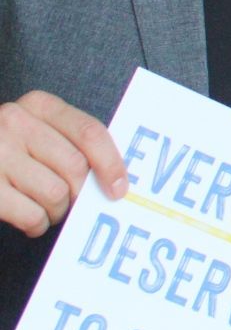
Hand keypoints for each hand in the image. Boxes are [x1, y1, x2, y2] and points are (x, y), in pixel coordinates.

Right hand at [0, 91, 127, 235]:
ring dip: (58, 211)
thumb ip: (72, 142)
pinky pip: (31, 215)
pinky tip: (31, 221)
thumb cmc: (12, 150)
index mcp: (38, 105)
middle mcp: (15, 122)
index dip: (111, 164)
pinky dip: (38, 225)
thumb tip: (117, 180)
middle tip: (73, 202)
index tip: (119, 190)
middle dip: (81, 193)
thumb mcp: (40, 131)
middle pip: (75, 167)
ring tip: (48, 210)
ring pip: (55, 193)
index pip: (89, 133)